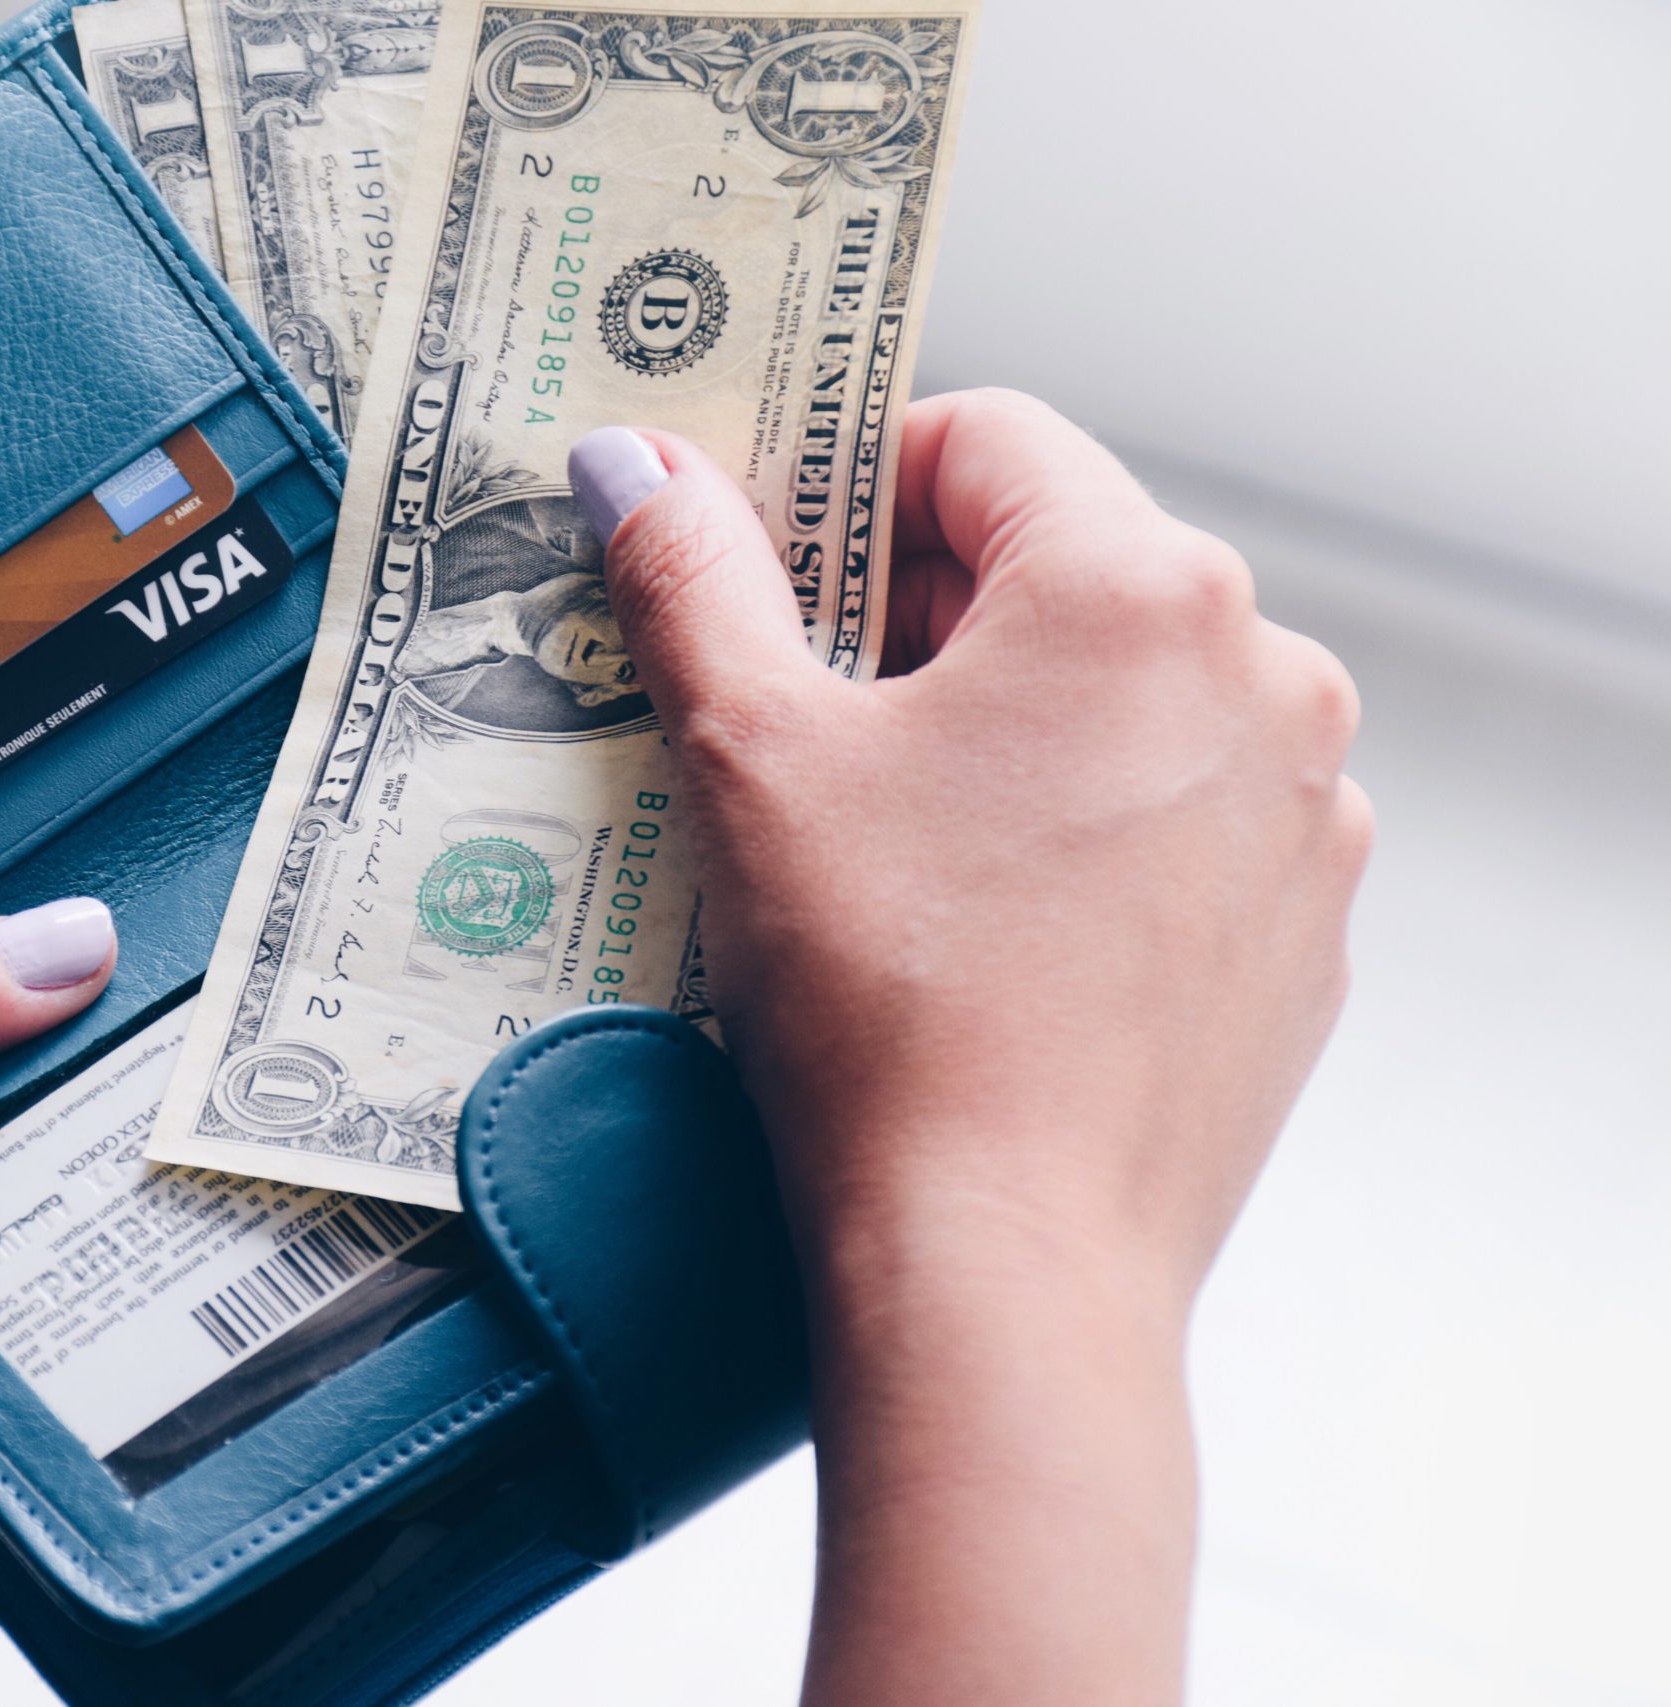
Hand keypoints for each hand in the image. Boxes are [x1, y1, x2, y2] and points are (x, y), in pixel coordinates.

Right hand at [569, 391, 1369, 1704]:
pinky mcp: (1300, 929)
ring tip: (885, 835)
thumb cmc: (886, 1002)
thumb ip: (688, 574)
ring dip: (1003, 724)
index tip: (768, 558)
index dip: (851, 481)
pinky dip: (1082, 829)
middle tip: (794, 706)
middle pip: (1061, 566)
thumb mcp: (750, 757)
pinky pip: (1177, 817)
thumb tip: (626, 458)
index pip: (984, 441)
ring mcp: (1304, 810)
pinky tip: (983, 923)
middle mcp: (1264, 674)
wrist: (1008, 1263)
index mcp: (1141, 590)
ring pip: (1123, 698)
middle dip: (917, 614)